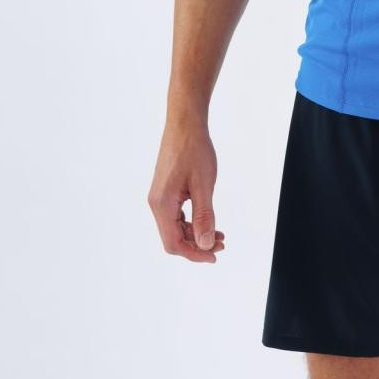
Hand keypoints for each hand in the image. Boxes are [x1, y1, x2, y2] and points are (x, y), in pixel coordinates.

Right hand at [148, 120, 225, 262]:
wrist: (185, 123)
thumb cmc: (194, 149)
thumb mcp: (204, 185)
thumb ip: (204, 216)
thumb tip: (205, 244)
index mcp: (162, 204)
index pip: (173, 243)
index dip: (194, 253)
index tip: (214, 254)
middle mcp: (156, 203)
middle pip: (173, 237)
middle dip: (197, 244)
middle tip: (221, 243)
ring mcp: (160, 196)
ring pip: (175, 226)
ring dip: (195, 233)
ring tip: (219, 234)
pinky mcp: (166, 190)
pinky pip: (176, 214)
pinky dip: (191, 221)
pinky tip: (207, 219)